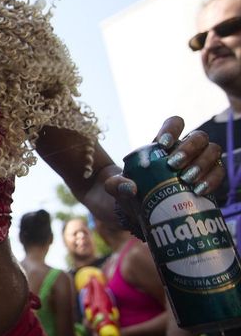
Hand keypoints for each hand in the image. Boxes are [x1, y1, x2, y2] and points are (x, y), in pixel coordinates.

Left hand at [105, 116, 224, 216]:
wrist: (139, 212)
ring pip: (213, 151)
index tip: (163, 143)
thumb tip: (130, 188)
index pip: (174, 124)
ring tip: (186, 179)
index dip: (172, 128)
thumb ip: (116, 185)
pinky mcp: (208, 180)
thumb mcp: (116, 188)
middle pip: (199, 136)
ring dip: (202, 163)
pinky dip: (211, 180)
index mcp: (164, 144)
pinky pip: (218, 173)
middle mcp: (185, 150)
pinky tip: (198, 190)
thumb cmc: (127, 193)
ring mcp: (199, 163)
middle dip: (189, 148)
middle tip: (174, 165)